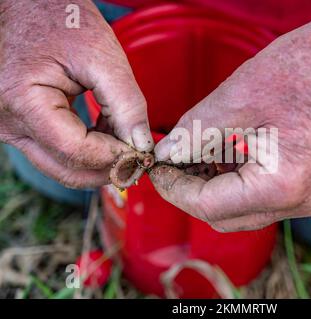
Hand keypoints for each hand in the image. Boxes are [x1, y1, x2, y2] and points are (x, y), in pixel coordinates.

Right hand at [0, 0, 152, 187]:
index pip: (75, 151)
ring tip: (126, 140)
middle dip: (109, 169)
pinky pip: (58, 152)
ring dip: (100, 160)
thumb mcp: (103, 56)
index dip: (114, 157)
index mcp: (23, 101)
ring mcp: (11, 128)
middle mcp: (8, 123)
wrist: (31, 6)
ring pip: (63, 165)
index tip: (142, 152)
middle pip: (66, 169)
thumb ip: (127, 104)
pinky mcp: (22, 127)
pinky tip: (108, 133)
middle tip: (140, 159)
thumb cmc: (62, 21)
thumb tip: (142, 145)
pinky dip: (88, 149)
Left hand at [150, 0, 310, 231]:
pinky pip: (260, 197)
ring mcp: (307, 198)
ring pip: (241, 210)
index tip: (156, 167)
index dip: (175, 188)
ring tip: (194, 154)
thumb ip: (194, 134)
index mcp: (282, 186)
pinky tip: (222, 154)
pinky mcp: (308, 186)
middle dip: (190, 191)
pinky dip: (234, 182)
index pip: (209, 206)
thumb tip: (165, 154)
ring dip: (212, 187)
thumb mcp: (237, 99)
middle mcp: (299, 203)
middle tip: (171, 160)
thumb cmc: (304, 70)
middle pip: (225, 216)